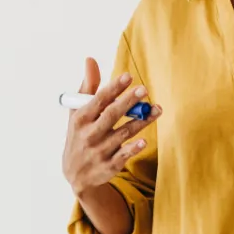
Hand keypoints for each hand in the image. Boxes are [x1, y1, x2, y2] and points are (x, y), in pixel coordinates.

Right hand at [61, 58, 160, 195]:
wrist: (75, 173)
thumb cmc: (79, 134)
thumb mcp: (77, 113)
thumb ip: (88, 87)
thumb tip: (91, 60)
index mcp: (81, 119)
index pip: (98, 100)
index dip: (113, 88)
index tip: (128, 76)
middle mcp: (89, 135)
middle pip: (111, 115)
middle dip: (127, 102)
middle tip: (144, 89)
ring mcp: (99, 151)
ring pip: (123, 134)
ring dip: (140, 122)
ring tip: (157, 109)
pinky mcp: (109, 166)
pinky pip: (123, 156)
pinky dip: (133, 148)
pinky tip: (145, 140)